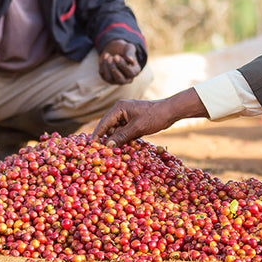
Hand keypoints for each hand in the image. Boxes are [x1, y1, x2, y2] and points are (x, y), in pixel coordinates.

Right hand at [93, 88, 208, 146]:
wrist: (171, 112)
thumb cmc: (154, 116)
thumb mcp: (137, 128)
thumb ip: (121, 136)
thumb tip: (108, 146)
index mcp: (119, 108)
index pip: (103, 123)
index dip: (97, 135)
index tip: (90, 146)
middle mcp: (120, 111)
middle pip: (109, 128)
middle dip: (108, 140)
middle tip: (104, 154)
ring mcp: (127, 117)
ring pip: (117, 132)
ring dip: (118, 141)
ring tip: (116, 153)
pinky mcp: (133, 122)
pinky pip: (125, 132)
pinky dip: (125, 140)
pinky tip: (126, 148)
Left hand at [99, 39, 141, 83]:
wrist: (115, 50)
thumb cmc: (124, 50)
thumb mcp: (128, 48)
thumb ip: (130, 52)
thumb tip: (130, 60)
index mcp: (135, 72)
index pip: (130, 73)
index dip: (122, 65)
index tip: (116, 56)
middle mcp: (127, 79)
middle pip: (120, 79)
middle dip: (114, 68)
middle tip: (110, 58)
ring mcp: (117, 80)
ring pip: (110, 78)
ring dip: (107, 66)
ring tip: (108, 56)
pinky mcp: (108, 79)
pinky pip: (103, 75)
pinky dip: (103, 65)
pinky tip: (105, 57)